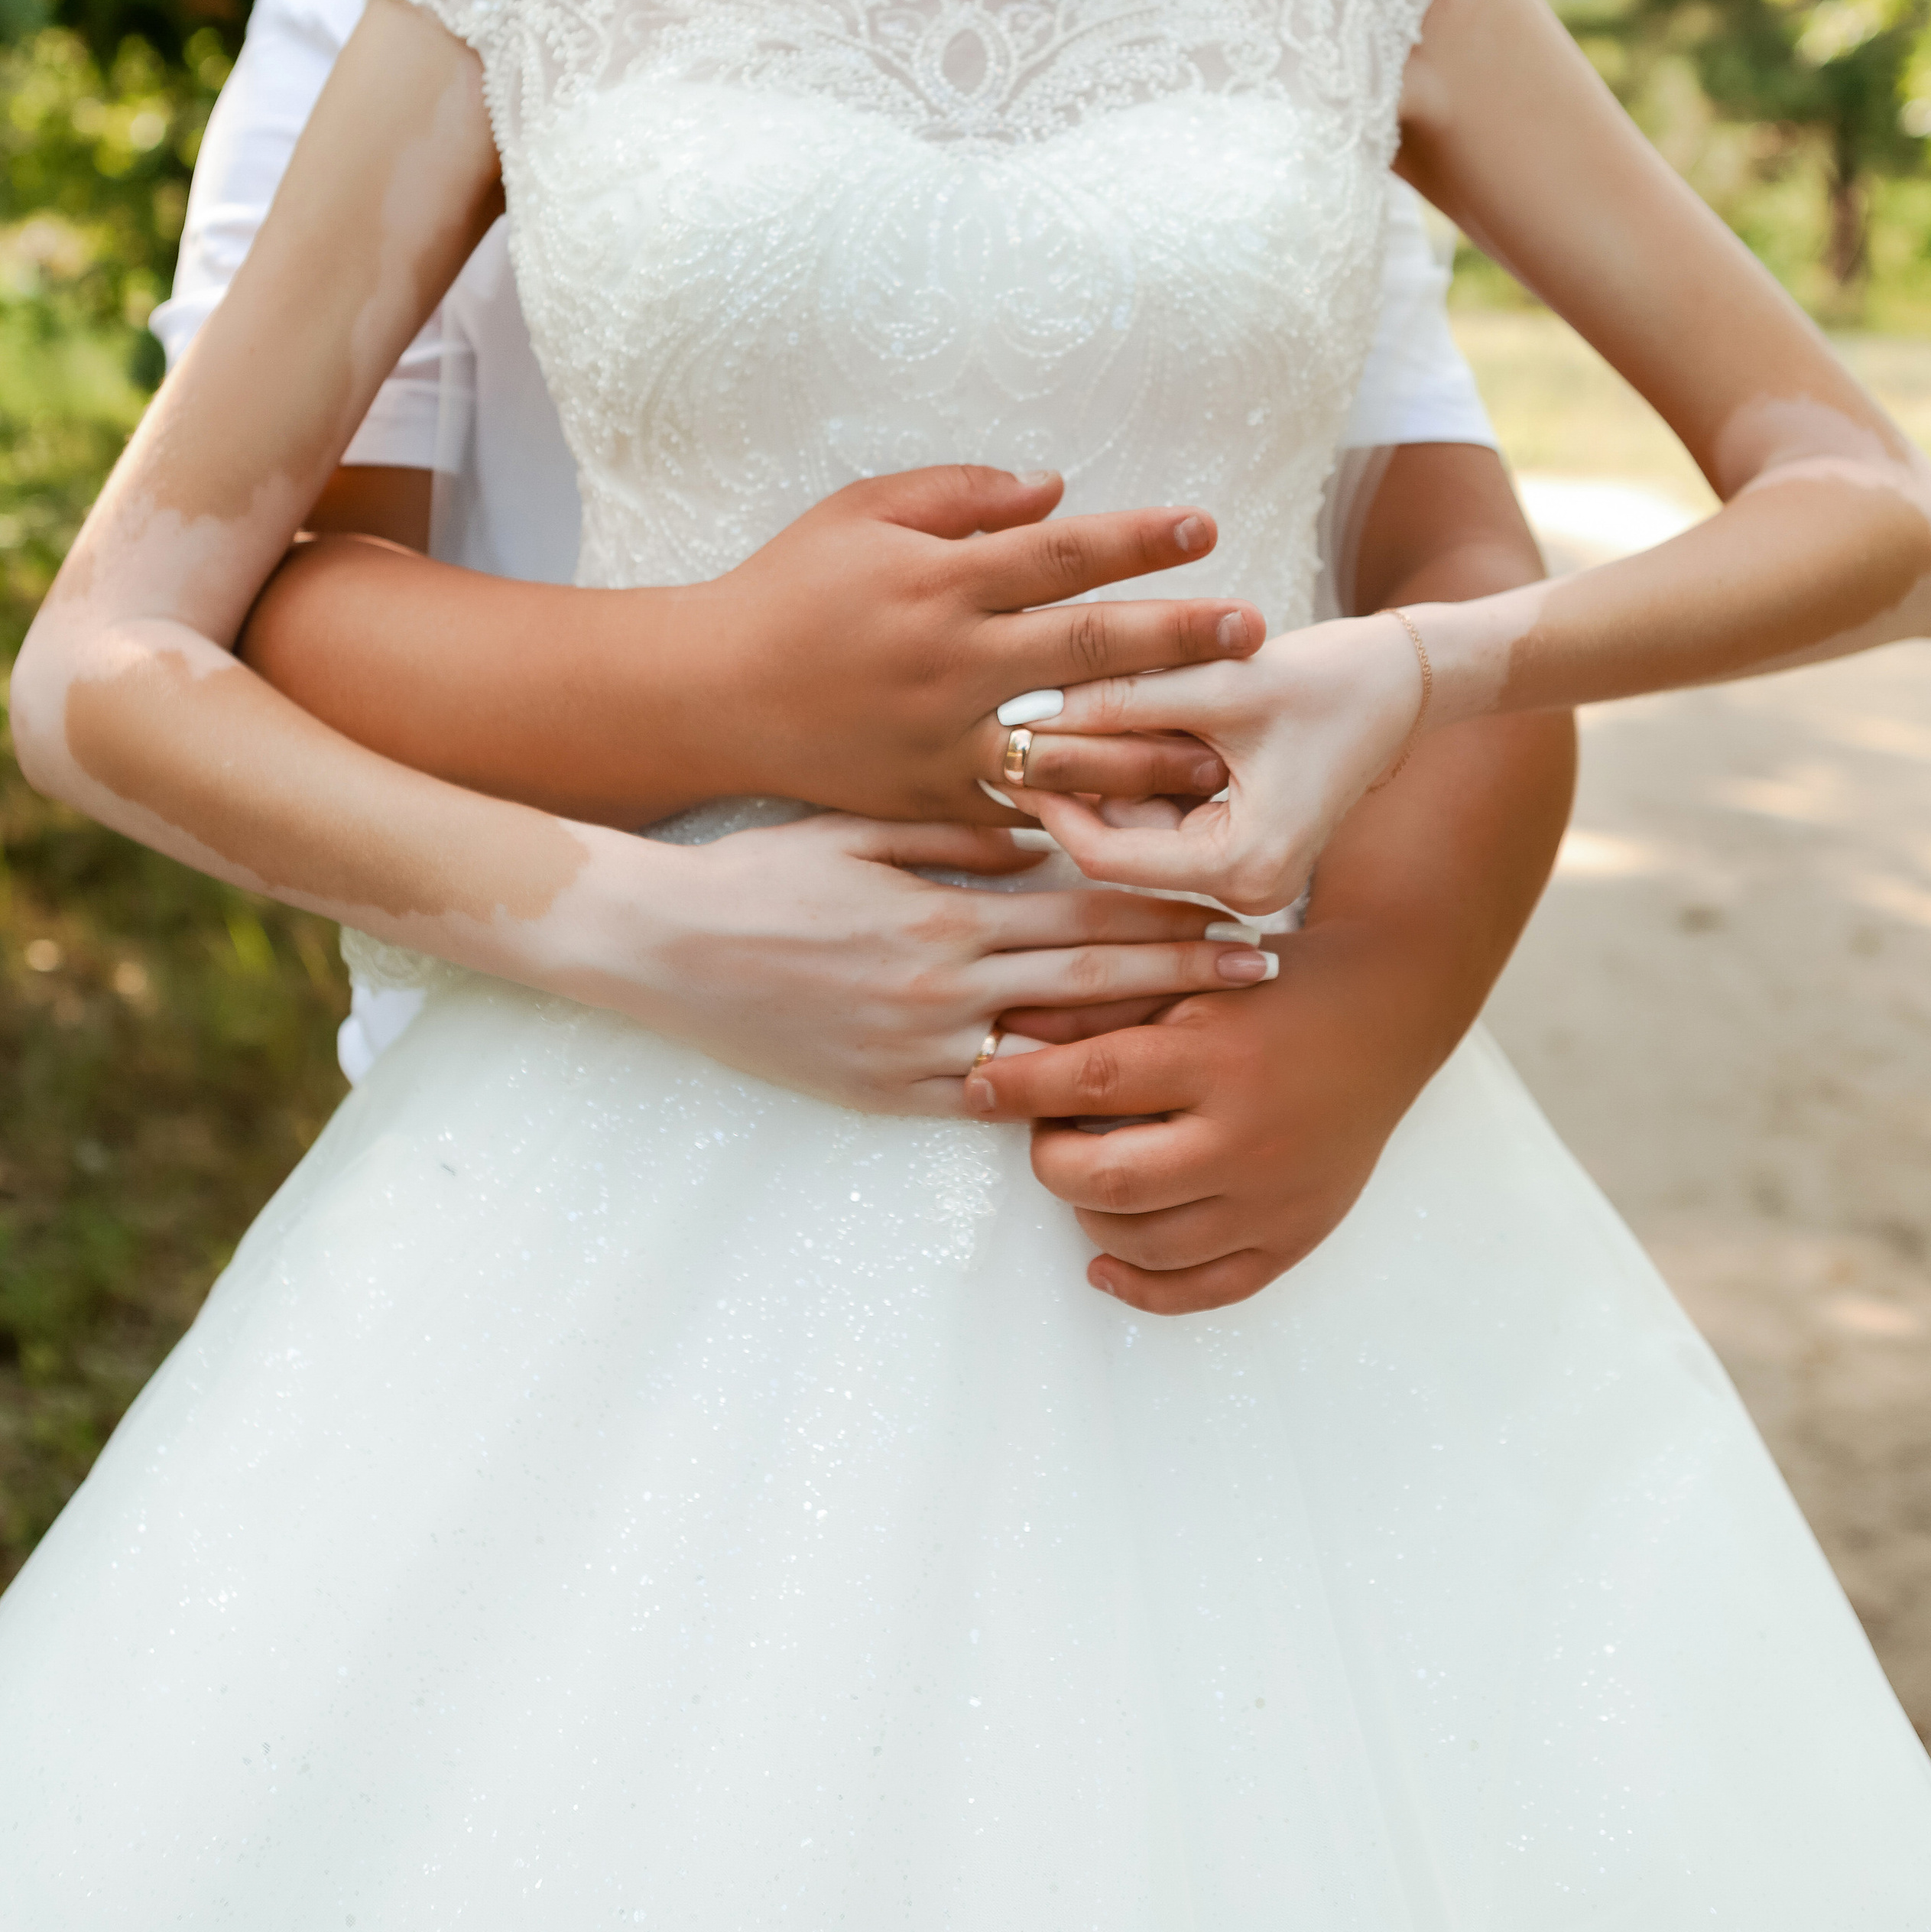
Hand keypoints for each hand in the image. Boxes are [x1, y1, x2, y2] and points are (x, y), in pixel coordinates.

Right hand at [560, 811, 1280, 1117]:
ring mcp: (917, 1052)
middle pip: (1093, 982)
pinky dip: (1053, 1099)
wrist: (665, 946)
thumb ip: (958, 833)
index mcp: (947, 913)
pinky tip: (1107, 1099)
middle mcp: (944, 988)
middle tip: (1265, 975)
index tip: (1240, 913)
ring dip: (1136, 1043)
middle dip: (1185, 977)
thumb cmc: (761, 873)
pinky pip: (988, 1103)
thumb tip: (1039, 838)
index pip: (1087, 914)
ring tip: (1209, 1041)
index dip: (1171, 915)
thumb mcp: (863, 828)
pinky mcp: (886, 1096)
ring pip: (1055, 1052)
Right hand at [695, 465, 1264, 823]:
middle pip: (1088, 644)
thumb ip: (959, 495)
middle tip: (1254, 632)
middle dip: (1179, 638)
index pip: (1061, 551)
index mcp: (937, 579)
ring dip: (1154, 749)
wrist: (710, 694)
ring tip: (1228, 751)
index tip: (1206, 525)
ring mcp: (942, 737)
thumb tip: (1056, 489)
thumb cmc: (788, 589)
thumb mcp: (859, 512)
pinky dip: (1082, 818)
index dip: (1138, 537)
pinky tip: (1145, 820)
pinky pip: (1020, 811)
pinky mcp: (929, 795)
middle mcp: (950, 660)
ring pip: (1069, 747)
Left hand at [961, 924, 1443, 1312]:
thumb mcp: (1190, 975)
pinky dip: (1141, 1286)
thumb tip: (1004, 1028)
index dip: (1021, 1087)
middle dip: (1052, 1160)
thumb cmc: (1277, 986)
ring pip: (1146, 1244)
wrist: (1386, 1014)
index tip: (979, 1085)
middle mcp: (1249, 1138)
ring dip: (1090, 1214)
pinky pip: (1204, 1290)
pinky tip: (1105, 1258)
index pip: (1094, 1081)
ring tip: (1086, 1173)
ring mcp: (1275, 1199)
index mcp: (1219, 1057)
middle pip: (1110, 1180)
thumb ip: (1099, 1005)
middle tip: (1045, 1133)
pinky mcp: (1294, 1237)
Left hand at [998, 613, 1428, 914]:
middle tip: (1036, 707)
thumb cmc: (1334, 678)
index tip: (1007, 742)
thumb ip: (1125, 698)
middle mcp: (1246, 887)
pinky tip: (1145, 711)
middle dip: (1083, 774)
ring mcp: (1245, 870)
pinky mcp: (1241, 841)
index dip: (1051, 798)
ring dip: (1115, 763)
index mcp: (1246, 868)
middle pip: (1119, 839)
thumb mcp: (1223, 683)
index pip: (1108, 854)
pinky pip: (1165, 811)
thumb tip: (1025, 709)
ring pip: (1137, 821)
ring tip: (1111, 696)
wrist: (1408, 680)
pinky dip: (1145, 764)